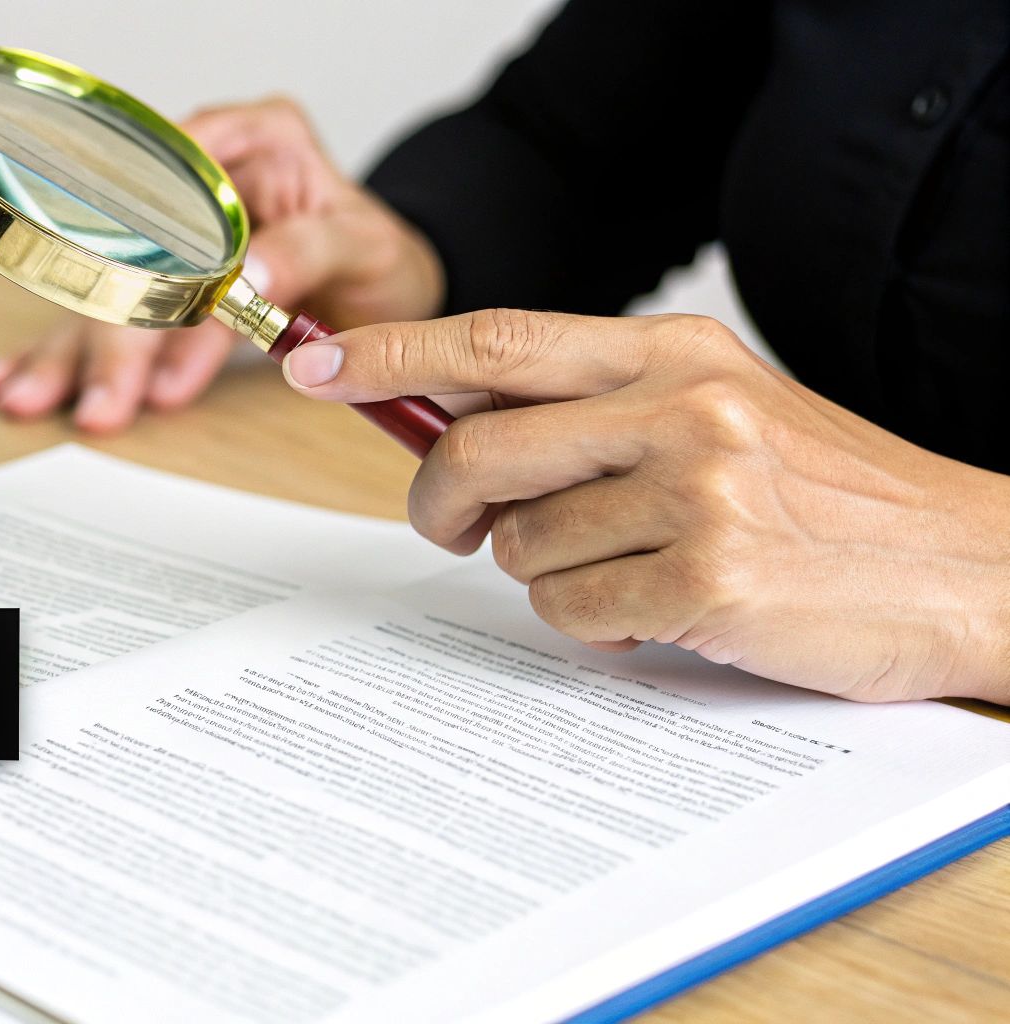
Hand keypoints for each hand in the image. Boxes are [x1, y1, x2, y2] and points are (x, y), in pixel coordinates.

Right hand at [0, 97, 443, 433]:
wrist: (389, 282)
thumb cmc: (377, 252)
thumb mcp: (362, 245)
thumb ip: (303, 252)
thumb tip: (244, 277)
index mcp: (246, 139)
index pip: (173, 184)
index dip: (143, 251)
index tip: (131, 311)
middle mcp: (197, 180)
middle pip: (132, 250)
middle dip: (106, 330)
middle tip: (98, 396)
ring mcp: (174, 234)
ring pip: (110, 291)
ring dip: (72, 355)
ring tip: (34, 398)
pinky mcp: (164, 283)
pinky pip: (116, 320)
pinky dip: (74, 357)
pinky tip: (22, 378)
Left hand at [282, 309, 1009, 702]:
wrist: (968, 564)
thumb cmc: (822, 494)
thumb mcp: (715, 409)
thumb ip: (589, 409)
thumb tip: (450, 423)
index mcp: (672, 353)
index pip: (498, 340)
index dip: (391, 354)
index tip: (313, 365)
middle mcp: (681, 407)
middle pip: (478, 451)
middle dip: (440, 503)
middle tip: (453, 528)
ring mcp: (697, 492)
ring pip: (522, 546)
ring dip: (551, 573)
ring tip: (632, 567)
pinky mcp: (710, 580)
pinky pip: (573, 612)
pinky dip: (598, 623)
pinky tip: (663, 608)